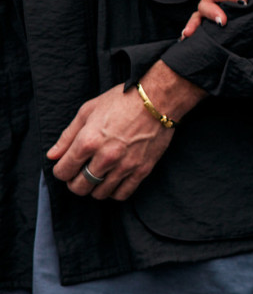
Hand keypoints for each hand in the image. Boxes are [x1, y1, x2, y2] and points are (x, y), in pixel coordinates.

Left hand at [48, 83, 175, 200]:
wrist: (157, 99)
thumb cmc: (121, 100)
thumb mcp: (88, 111)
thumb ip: (67, 136)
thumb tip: (53, 156)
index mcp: (88, 141)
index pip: (63, 171)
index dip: (61, 170)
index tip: (66, 166)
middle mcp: (105, 157)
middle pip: (79, 187)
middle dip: (75, 183)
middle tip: (80, 173)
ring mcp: (125, 166)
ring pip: (100, 194)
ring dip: (94, 188)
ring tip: (97, 176)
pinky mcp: (142, 170)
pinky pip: (122, 194)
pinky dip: (114, 192)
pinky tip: (113, 181)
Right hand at [180, 0, 244, 38]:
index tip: (243, 1)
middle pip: (205, 3)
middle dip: (212, 13)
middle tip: (222, 21)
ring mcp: (214, 1)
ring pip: (201, 13)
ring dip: (196, 24)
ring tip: (188, 34)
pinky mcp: (221, 10)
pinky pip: (206, 20)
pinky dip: (196, 27)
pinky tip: (186, 38)